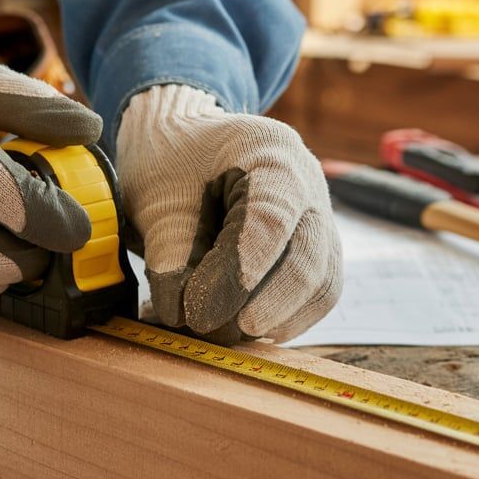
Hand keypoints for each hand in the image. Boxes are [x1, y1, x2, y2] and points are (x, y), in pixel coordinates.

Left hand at [116, 84, 341, 342]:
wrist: (187, 146)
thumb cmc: (172, 163)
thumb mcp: (157, 198)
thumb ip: (170, 253)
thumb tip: (181, 314)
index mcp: (271, 152)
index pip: (269, 220)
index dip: (238, 273)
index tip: (200, 312)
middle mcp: (309, 184)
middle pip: (307, 257)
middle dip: (261, 306)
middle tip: (208, 329)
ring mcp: (321, 217)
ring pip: (322, 284)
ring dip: (274, 319)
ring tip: (222, 332)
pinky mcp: (320, 249)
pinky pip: (319, 294)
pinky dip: (285, 319)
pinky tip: (245, 329)